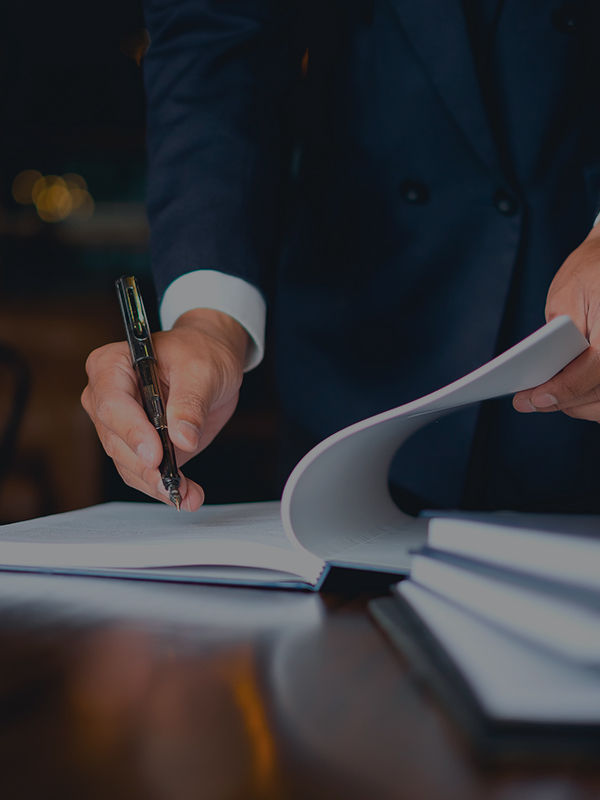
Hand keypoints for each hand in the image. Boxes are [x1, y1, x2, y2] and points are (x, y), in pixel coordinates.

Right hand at [82, 308, 248, 510]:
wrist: (211, 360)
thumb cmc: (201, 352)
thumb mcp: (202, 370)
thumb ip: (190, 403)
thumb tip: (182, 438)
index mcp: (111, 366)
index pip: (112, 404)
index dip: (132, 432)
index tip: (155, 455)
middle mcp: (106, 396)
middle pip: (115, 440)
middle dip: (145, 466)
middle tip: (173, 483)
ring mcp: (120, 424)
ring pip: (126, 463)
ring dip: (156, 483)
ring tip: (186, 494)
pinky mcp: (137, 445)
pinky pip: (142, 472)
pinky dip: (163, 487)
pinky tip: (186, 495)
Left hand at [513, 224, 599, 420]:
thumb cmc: (592, 272)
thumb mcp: (568, 296)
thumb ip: (560, 332)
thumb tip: (547, 373)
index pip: (597, 367)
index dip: (564, 388)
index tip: (535, 398)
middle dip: (565, 401)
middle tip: (528, 402)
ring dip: (578, 404)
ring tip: (544, 399)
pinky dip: (591, 398)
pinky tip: (568, 393)